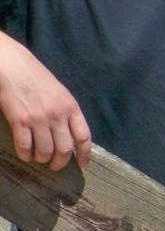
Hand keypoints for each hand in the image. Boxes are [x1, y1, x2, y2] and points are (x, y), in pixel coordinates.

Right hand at [0, 54, 90, 169]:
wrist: (13, 66)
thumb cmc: (37, 78)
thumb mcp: (60, 93)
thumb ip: (67, 112)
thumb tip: (71, 135)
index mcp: (71, 107)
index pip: (84, 136)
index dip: (85, 154)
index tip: (83, 165)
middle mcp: (58, 115)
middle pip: (65, 148)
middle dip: (60, 162)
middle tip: (55, 165)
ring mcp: (39, 118)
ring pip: (45, 150)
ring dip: (42, 159)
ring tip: (39, 159)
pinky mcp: (20, 121)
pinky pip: (25, 146)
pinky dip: (26, 155)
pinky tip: (25, 155)